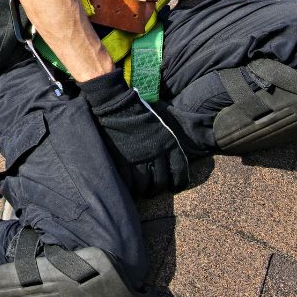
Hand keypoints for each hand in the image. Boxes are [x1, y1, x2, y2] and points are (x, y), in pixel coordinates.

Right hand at [79, 70, 188, 196]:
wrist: (117, 105)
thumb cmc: (138, 111)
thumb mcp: (160, 125)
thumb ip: (166, 142)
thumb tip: (168, 159)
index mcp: (169, 143)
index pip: (180, 171)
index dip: (179, 183)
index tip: (175, 187)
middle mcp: (157, 154)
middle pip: (161, 183)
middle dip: (158, 189)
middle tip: (153, 190)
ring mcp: (139, 160)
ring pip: (145, 186)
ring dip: (144, 191)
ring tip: (141, 190)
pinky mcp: (123, 163)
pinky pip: (129, 184)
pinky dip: (130, 188)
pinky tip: (129, 187)